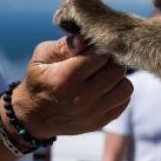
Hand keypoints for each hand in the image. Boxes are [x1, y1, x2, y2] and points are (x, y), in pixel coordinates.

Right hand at [11, 36, 131, 137]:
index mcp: (65, 78)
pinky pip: (124, 101)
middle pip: (117, 69)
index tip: (93, 47)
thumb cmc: (40, 79)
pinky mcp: (100, 122)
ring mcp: (92, 113)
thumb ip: (64, 45)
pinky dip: (118, 92)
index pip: (100, 55)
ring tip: (104, 75)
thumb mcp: (42, 57)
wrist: (34, 117)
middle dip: (111, 60)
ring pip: (126, 86)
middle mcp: (81, 98)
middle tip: (101, 60)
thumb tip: (85, 38)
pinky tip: (105, 88)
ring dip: (117, 77)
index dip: (99, 47)